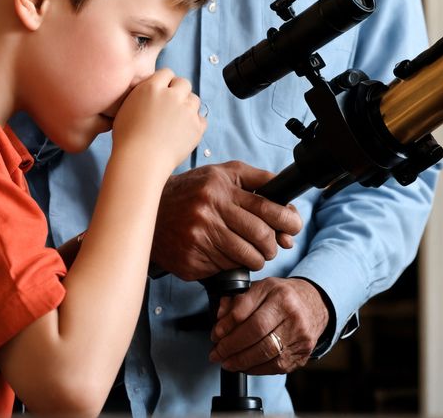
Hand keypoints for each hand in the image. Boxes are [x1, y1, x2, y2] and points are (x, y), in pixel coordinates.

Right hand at [111, 70, 204, 170]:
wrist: (140, 161)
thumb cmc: (127, 138)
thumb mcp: (126, 107)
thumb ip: (141, 93)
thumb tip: (149, 88)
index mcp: (152, 87)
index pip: (166, 72)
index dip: (165, 82)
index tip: (162, 92)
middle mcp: (172, 95)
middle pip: (184, 83)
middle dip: (179, 91)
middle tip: (171, 105)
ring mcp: (187, 110)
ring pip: (194, 99)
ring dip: (187, 106)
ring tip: (176, 120)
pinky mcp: (197, 126)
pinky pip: (201, 118)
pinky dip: (195, 123)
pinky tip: (183, 131)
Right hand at [150, 162, 301, 278]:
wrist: (149, 210)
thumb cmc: (192, 190)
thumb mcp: (223, 173)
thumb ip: (256, 179)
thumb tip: (285, 196)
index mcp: (220, 189)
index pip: (265, 208)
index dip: (287, 219)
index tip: (293, 226)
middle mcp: (209, 213)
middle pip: (259, 236)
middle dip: (272, 244)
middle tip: (272, 245)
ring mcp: (199, 239)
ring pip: (245, 257)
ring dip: (256, 258)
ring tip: (253, 252)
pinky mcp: (191, 261)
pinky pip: (225, 268)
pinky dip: (232, 265)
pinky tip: (226, 254)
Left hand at [207, 277, 328, 374]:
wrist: (315, 304)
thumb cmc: (284, 296)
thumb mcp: (262, 288)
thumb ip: (238, 301)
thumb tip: (219, 317)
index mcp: (280, 294)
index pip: (247, 313)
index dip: (227, 327)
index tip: (215, 335)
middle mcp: (292, 314)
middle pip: (255, 334)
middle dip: (231, 347)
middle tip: (217, 353)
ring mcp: (299, 336)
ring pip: (265, 354)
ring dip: (240, 361)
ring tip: (227, 362)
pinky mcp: (302, 354)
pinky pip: (274, 366)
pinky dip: (255, 369)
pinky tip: (245, 365)